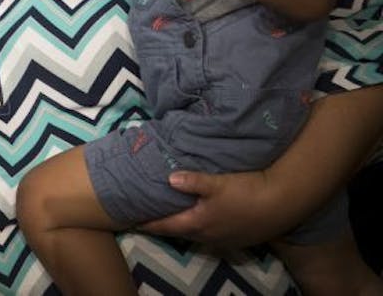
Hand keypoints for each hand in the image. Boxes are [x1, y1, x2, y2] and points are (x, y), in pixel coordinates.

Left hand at [137, 169, 292, 247]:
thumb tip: (169, 178)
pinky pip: (213, 235)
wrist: (283, 203)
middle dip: (165, 226)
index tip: (133, 222)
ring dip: (185, 227)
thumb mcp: (217, 183)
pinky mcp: (240, 238)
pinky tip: (204, 220)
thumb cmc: (246, 191)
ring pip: (198, 235)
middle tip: (150, 219)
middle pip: (181, 232)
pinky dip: (202, 228)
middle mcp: (210, 236)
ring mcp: (226, 240)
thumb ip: (191, 181)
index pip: (167, 225)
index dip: (149, 223)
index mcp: (199, 222)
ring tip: (174, 219)